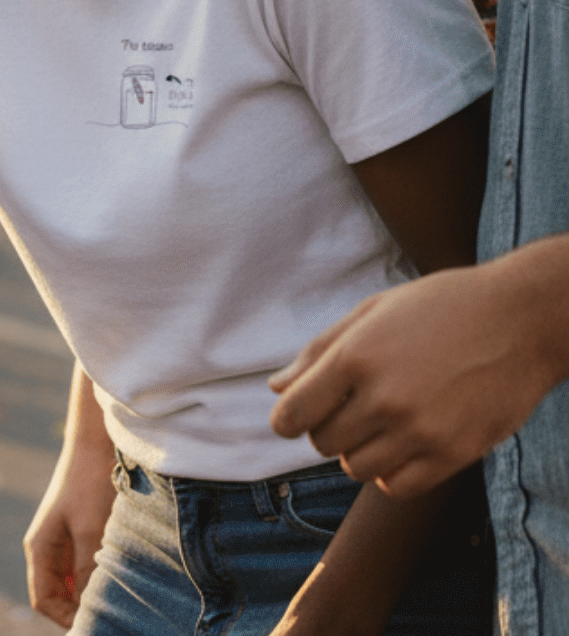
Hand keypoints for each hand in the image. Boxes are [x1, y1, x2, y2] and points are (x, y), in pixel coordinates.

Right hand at [23, 451, 115, 627]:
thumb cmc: (90, 484)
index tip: (96, 624)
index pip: (44, 601)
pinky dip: (102, 574)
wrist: (97, 442)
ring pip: (76, 582)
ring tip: (120, 595)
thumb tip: (91, 612)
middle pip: (59, 595)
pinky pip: (88, 565)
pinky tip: (122, 573)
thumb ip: (87, 574)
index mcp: (40, 548)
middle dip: (82, 608)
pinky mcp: (82, 532)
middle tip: (113, 614)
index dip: (67, 619)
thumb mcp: (90, 533)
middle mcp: (49, 548)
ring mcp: (65, 540)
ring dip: (94, 590)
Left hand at [269, 260, 561, 496]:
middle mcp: (383, 398)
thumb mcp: (371, 312)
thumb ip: (319, 351)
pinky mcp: (453, 454)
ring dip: (357, 450)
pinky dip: (388, 473)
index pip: (293, 413)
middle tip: (347, 408)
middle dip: (325, 428)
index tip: (292, 416)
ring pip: (357, 468)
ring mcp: (420, 430)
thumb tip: (277, 387)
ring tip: (378, 423)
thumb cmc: (438, 307)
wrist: (517, 320)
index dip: (284, 419)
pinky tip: (399, 445)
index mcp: (355, 356)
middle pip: (323, 442)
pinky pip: (397, 486)